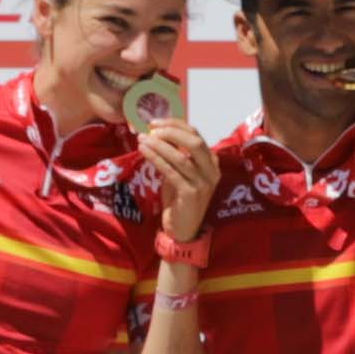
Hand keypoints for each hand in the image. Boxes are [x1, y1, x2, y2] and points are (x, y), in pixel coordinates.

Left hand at [142, 120, 218, 241]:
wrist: (182, 230)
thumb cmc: (179, 200)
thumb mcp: (179, 173)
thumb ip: (175, 155)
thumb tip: (155, 134)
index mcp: (211, 162)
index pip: (196, 135)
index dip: (175, 125)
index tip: (155, 123)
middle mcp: (212, 171)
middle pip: (194, 142)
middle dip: (170, 132)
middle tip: (151, 130)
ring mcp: (204, 183)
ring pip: (181, 157)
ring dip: (159, 146)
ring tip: (142, 140)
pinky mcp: (192, 194)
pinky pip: (172, 172)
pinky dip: (157, 159)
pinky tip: (145, 152)